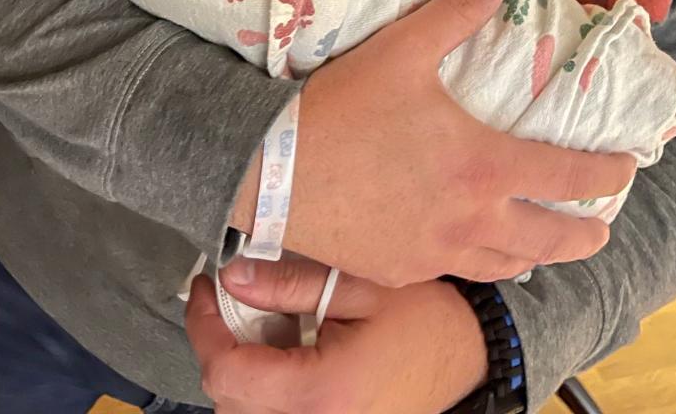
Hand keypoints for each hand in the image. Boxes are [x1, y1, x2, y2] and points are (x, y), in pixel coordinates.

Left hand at [186, 255, 488, 413]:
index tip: (204, 288)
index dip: (204, 328)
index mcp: (320, 392)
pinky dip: (262, 389)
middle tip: (228, 299)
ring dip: (237, 371)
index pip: (228, 372)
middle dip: (218, 345)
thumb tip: (231, 276)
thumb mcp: (358, 284)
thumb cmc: (424, 314)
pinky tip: (281, 352)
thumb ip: (291, 284)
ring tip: (257, 323)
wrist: (471, 353)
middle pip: (228, 400)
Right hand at [234, 0, 634, 287]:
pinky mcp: (399, 271)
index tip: (627, 169)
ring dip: (537, 255)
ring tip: (546, 245)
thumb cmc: (343, 108)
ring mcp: (435, 253)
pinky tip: (472, 250)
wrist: (272, 170)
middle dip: (585, 234)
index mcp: (485, 166)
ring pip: (505, 266)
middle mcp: (471, 220)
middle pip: (550, 240)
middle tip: (602, 228)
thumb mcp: (403, 49)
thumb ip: (456, 14)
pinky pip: (454, 273)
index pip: (568, 176)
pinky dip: (480, 263)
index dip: (606, 174)